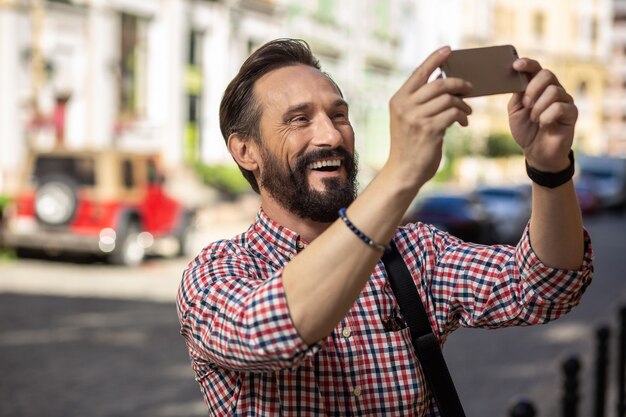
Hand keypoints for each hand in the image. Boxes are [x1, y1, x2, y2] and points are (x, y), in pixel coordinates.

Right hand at [388, 46, 472, 188]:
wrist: (403, 171)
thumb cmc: (409, 145)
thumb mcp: (407, 119)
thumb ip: (419, 101)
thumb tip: (443, 81)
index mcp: (398, 100)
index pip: (419, 72)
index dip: (435, 58)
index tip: (449, 49)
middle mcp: (405, 106)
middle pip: (439, 84)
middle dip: (459, 84)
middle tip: (469, 88)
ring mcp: (416, 118)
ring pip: (449, 99)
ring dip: (463, 103)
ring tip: (466, 111)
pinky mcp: (429, 130)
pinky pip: (453, 113)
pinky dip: (462, 115)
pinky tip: (462, 122)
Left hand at [508, 59, 577, 171]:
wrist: (536, 152)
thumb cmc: (526, 130)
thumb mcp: (515, 111)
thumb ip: (517, 95)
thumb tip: (517, 79)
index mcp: (538, 88)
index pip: (536, 69)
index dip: (527, 64)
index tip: (516, 65)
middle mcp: (553, 90)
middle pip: (547, 74)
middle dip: (533, 88)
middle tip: (526, 104)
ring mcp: (564, 101)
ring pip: (554, 91)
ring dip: (538, 106)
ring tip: (534, 119)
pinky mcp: (572, 113)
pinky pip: (560, 107)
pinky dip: (547, 116)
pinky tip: (543, 124)